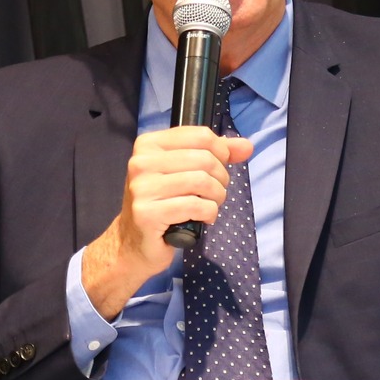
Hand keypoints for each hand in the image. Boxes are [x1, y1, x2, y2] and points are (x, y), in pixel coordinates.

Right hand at [82, 125, 253, 318]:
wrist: (133, 243)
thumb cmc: (162, 204)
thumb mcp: (185, 172)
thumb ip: (216, 155)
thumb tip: (246, 146)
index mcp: (148, 144)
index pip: (200, 135)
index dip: (221, 152)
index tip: (220, 168)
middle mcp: (141, 162)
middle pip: (204, 159)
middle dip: (221, 178)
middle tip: (216, 193)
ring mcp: (142, 188)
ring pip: (202, 181)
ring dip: (217, 197)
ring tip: (211, 205)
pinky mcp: (147, 213)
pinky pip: (195, 206)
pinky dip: (209, 213)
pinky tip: (203, 218)